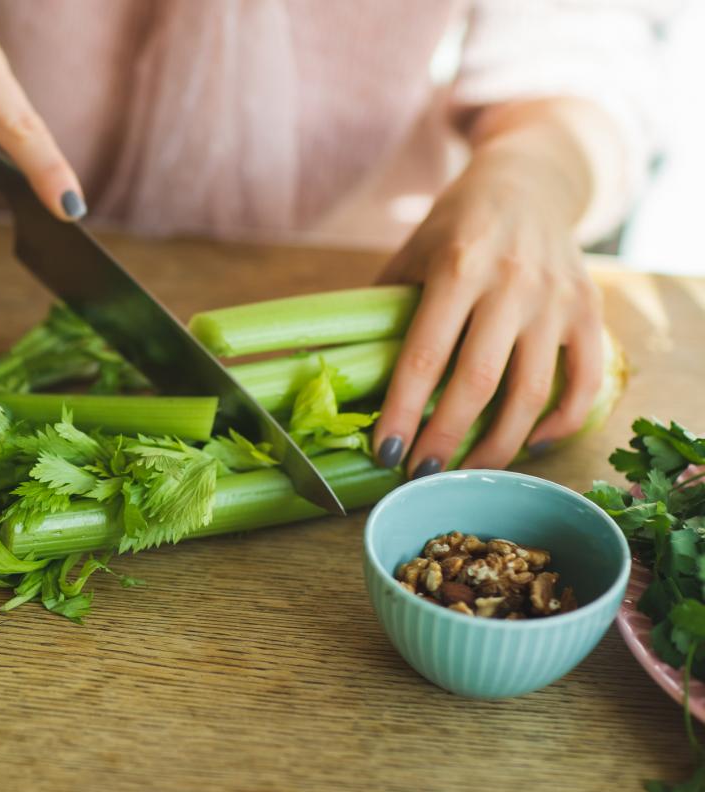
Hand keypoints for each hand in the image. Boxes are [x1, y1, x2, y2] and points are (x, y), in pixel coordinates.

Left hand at [372, 117, 604, 476]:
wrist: (532, 179)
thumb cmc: (458, 223)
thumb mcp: (413, 251)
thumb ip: (386, 306)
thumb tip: (339, 370)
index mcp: (458, 265)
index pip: (425, 355)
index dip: (404, 411)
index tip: (385, 451)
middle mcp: (512, 282)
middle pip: (478, 381)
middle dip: (446, 438)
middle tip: (420, 474)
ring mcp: (556, 299)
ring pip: (532, 392)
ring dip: (497, 445)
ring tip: (467, 473)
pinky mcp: (589, 311)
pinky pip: (582, 381)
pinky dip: (560, 422)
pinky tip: (529, 444)